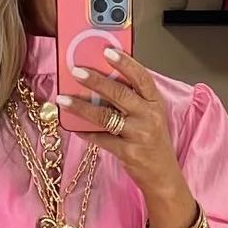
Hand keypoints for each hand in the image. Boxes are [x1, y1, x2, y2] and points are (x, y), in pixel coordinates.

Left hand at [60, 49, 194, 227]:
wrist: (163, 175)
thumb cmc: (154, 142)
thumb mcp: (150, 116)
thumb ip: (132, 99)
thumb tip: (102, 80)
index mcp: (155, 103)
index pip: (141, 78)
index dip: (125, 63)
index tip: (107, 51)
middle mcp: (149, 117)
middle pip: (120, 94)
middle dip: (96, 80)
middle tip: (76, 71)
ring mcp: (139, 135)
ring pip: (106, 116)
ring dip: (82, 107)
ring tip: (64, 99)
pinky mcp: (128, 153)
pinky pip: (101, 139)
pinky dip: (85, 132)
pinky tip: (72, 126)